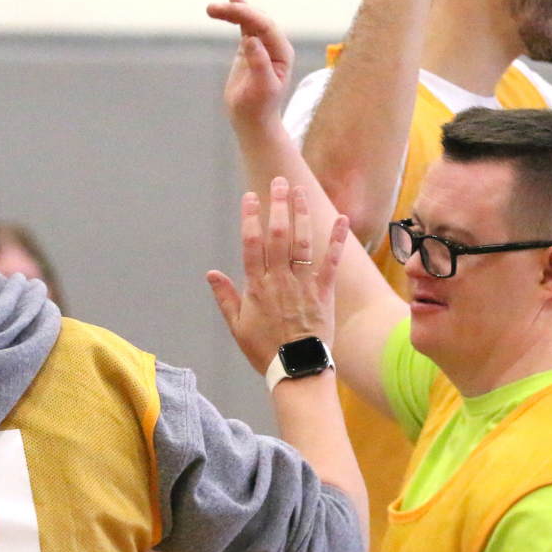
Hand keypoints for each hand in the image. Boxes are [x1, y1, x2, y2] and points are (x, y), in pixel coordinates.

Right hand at [206, 0, 294, 128]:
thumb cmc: (258, 108)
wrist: (253, 120)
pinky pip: (246, 26)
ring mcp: (264, 46)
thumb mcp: (261, 89)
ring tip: (212, 8)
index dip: (247, 15)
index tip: (227, 10)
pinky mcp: (251, 49)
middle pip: (257, 19)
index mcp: (282, 53)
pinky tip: (232, 0)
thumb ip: (259, 64)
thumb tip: (251, 40)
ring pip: (250, 20)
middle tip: (212, 8)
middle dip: (236, 10)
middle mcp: (276, 45)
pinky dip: (237, 15)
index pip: (266, 26)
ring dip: (233, 11)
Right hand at [207, 178, 349, 374]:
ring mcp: (302, 285)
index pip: (251, 244)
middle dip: (278, 206)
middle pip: (277, 236)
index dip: (250, 218)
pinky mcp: (324, 292)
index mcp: (256, 286)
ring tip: (300, 191)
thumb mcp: (237, 326)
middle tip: (280, 182)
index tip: (251, 197)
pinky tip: (341, 218)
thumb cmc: (265, 350)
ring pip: (301, 243)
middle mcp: (279, 280)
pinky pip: (331, 261)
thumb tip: (211, 273)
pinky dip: (336, 239)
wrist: (296, 369)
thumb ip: (225, 297)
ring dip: (301, 215)